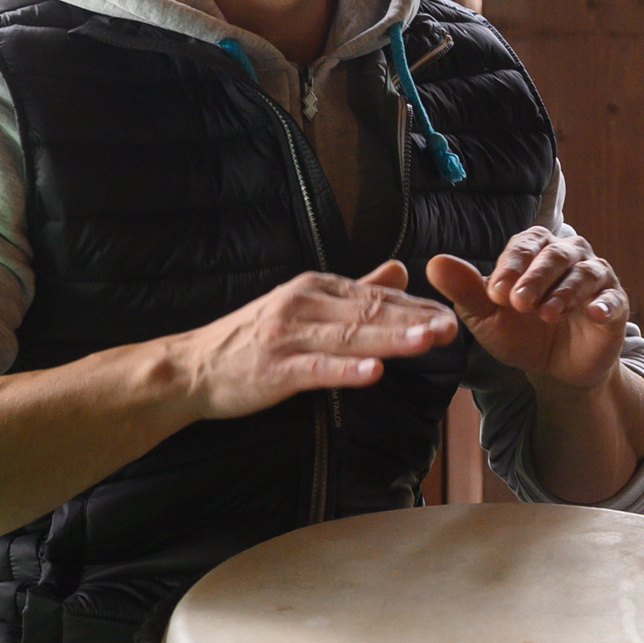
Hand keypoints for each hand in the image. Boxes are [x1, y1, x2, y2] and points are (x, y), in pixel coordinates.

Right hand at [168, 262, 457, 421]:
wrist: (191, 368)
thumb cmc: (248, 341)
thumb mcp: (301, 306)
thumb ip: (354, 290)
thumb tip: (400, 270)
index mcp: (314, 289)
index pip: (374, 296)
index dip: (415, 307)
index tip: (452, 315)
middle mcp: (302, 304)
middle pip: (368, 312)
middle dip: (413, 321)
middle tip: (452, 329)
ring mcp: (287, 336)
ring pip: (349, 337)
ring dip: (391, 339)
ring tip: (427, 342)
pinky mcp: (273, 369)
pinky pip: (316, 369)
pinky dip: (346, 369)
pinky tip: (373, 372)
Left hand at [425, 230, 630, 391]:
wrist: (553, 368)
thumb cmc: (519, 332)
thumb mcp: (487, 316)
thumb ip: (465, 290)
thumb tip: (435, 263)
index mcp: (535, 251)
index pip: (524, 247)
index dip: (510, 266)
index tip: (495, 292)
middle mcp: (569, 256)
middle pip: (555, 254)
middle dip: (535, 276)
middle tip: (518, 302)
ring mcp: (595, 279)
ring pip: (585, 273)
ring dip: (565, 291)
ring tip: (545, 314)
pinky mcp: (615, 306)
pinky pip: (614, 299)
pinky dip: (605, 304)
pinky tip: (594, 314)